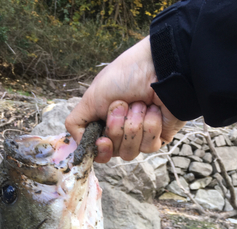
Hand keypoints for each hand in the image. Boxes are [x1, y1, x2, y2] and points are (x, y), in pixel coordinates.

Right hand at [65, 36, 185, 162]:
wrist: (159, 67)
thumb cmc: (126, 75)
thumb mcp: (91, 97)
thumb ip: (76, 123)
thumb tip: (77, 144)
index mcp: (105, 124)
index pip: (99, 152)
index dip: (101, 149)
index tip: (103, 139)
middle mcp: (122, 132)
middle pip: (114, 152)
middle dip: (117, 127)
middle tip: (123, 104)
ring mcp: (141, 136)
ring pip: (131, 151)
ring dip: (133, 125)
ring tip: (140, 104)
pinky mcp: (160, 137)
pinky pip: (149, 146)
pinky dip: (150, 126)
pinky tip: (154, 109)